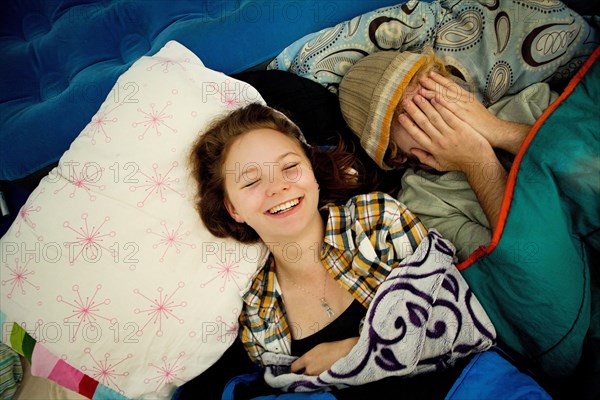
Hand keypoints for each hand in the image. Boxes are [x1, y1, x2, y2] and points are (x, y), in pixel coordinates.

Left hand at [290, 337, 357, 375]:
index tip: (295, 369)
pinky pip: (316, 382)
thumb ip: (309, 356)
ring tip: (314, 374)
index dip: (294, 369)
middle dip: (302, 374)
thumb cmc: (333, 347)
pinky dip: (316, 380)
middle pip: (300, 376)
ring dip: (309, 377)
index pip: (293, 367)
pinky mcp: (324, 381)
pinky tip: (319, 377)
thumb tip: (305, 360)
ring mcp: (317, 376)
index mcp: (306, 358)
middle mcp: (309, 369)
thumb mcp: (317, 348)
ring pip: (308, 380)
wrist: (346, 353)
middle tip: (304, 372)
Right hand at [399, 91, 506, 230]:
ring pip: (435, 116)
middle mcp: (440, 140)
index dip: (408, 124)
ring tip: (418, 95)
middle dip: (414, 110)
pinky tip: (436, 97)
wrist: (479, 162)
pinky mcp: (462, 127)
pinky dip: (442, 105)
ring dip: (425, 105)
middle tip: (406, 100)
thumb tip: (412, 150)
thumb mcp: (439, 165)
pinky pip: (449, 115)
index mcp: (433, 148)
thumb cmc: (459, 163)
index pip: (416, 134)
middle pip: (424, 122)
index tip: (401, 116)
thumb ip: (425, 158)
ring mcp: (451, 133)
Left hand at [418, 71, 528, 153]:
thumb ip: (461, 105)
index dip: (440, 79)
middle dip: (433, 83)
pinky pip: (452, 108)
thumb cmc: (482, 124)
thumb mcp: (472, 110)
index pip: (451, 85)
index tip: (430, 74)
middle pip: (447, 89)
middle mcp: (465, 100)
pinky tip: (435, 98)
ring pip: (448, 96)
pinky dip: (444, 102)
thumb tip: (449, 102)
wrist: (496, 131)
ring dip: (434, 91)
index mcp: (467, 97)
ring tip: (421, 87)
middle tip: (421, 77)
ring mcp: (465, 107)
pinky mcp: (465, 117)